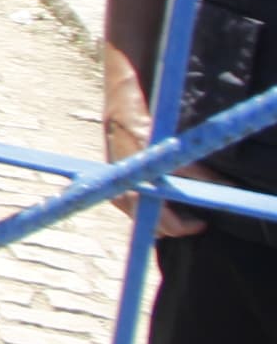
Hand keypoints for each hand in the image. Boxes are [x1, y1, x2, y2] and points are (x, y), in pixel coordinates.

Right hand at [105, 105, 215, 237]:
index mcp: (139, 193)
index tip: (203, 219)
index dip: (189, 225)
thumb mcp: (177, 153)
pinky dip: (153, 208)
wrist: (121, 114)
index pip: (168, 226)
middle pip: (157, 228)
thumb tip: (228, 186)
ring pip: (147, 220)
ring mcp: (118, 196)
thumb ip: (201, 173)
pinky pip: (138, 211)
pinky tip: (164, 193)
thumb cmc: (148, 131)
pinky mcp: (116, 191)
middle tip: (195, 211)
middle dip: (178, 222)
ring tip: (181, 201)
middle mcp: (125, 199)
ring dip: (165, 216)